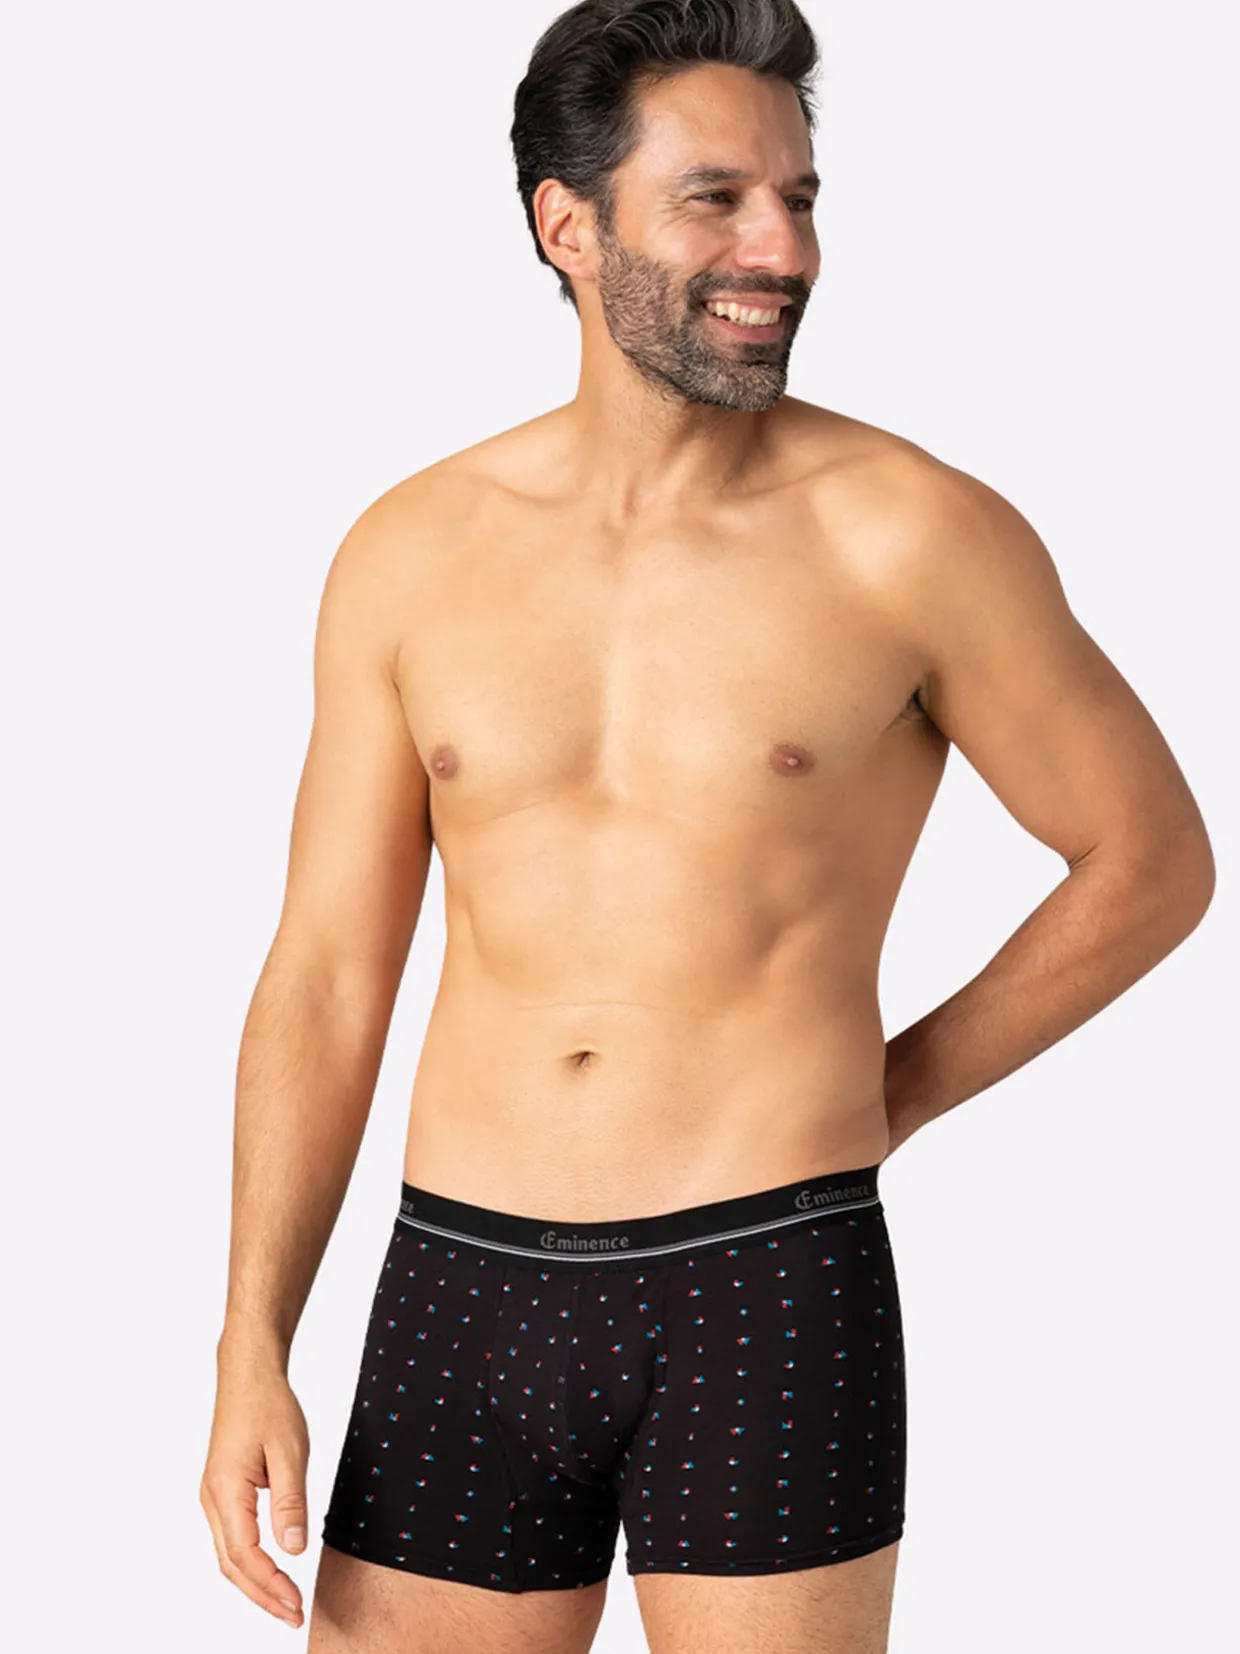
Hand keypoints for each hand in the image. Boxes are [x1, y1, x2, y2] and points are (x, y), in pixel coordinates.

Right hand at [200, 1360, 309, 1630]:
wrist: (247, 1374)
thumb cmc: (269, 1405)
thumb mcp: (290, 1451)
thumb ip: (290, 1502)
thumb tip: (292, 1550)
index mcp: (226, 1490)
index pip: (245, 1555)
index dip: (271, 1585)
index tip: (296, 1605)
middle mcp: (212, 1498)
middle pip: (232, 1565)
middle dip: (262, 1596)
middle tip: (293, 1617)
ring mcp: (213, 1496)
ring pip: (229, 1555)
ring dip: (255, 1583)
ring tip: (285, 1603)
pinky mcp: (222, 1491)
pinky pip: (231, 1538)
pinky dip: (249, 1563)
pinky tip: (270, 1572)